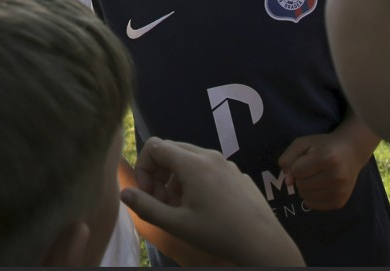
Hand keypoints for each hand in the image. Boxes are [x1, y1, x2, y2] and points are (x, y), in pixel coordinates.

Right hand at [121, 138, 303, 266]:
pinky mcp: (237, 173)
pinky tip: (204, 207)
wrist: (265, 244)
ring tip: (180, 206)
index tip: (148, 192)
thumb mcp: (178, 225)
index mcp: (192, 163)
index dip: (143, 167)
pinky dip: (195, 180)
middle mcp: (208, 155)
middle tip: (162, 202)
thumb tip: (124, 193)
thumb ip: (147, 207)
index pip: (154, 146)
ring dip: (175, 177)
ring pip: (189, 158)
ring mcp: (225, 162)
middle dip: (158, 173)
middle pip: (171, 149)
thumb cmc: (219, 233)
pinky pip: (207, 166)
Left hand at [278, 130, 366, 210]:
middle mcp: (337, 176)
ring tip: (316, 176)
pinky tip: (319, 186)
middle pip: (301, 185)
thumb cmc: (322, 146)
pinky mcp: (340, 202)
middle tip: (312, 168)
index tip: (306, 159)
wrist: (350, 153)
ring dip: (305, 187)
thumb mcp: (302, 144)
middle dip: (300, 176)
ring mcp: (340, 191)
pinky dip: (310, 197)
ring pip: (306, 196)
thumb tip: (288, 182)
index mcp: (327, 158)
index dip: (296, 165)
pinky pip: (314, 206)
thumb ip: (288, 159)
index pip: (296, 170)